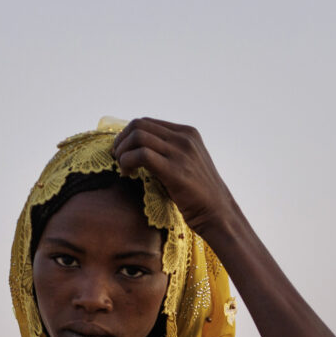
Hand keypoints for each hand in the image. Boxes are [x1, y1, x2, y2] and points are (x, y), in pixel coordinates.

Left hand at [111, 118, 242, 241]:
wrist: (218, 213)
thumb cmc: (199, 195)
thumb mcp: (187, 164)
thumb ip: (169, 153)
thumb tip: (141, 150)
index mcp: (188, 133)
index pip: (148, 123)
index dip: (128, 135)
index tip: (123, 153)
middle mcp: (184, 138)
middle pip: (139, 125)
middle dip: (121, 141)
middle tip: (117, 159)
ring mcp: (181, 152)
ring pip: (138, 136)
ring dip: (122, 152)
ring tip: (123, 168)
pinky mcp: (175, 170)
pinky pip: (141, 155)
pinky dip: (127, 162)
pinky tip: (128, 175)